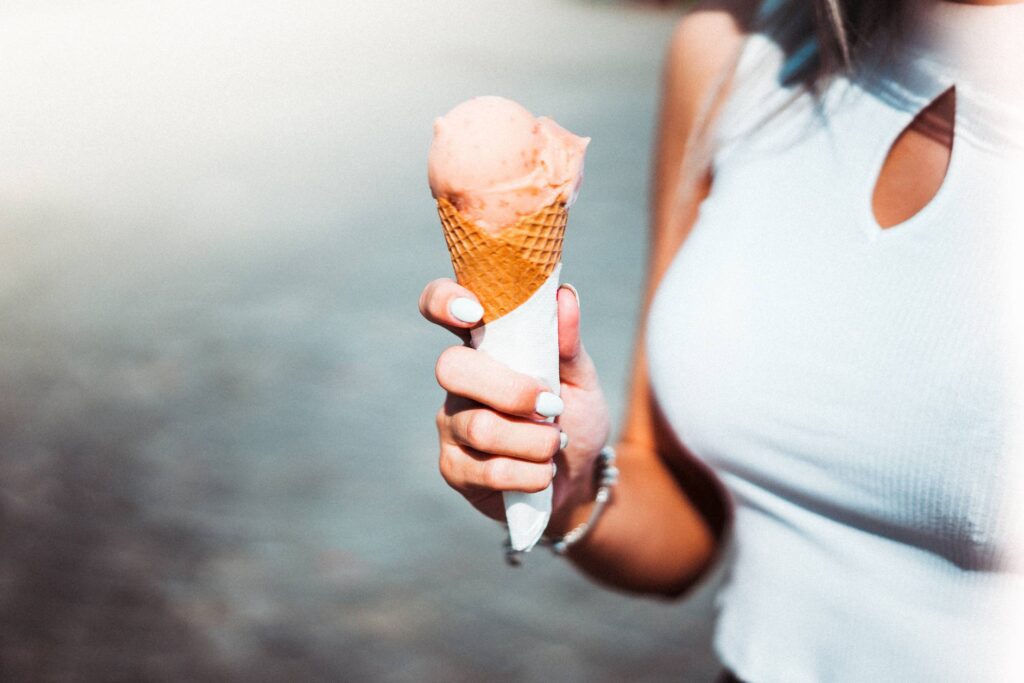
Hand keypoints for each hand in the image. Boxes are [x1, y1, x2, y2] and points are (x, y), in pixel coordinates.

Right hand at [419, 278, 611, 522]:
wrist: (578, 478)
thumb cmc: (573, 417)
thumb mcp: (580, 378)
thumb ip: (568, 342)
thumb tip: (564, 295)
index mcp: (483, 345)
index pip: (439, 306)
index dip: (443, 301)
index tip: (474, 311)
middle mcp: (458, 381)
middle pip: (451, 368)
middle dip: (510, 390)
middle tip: (551, 406)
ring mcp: (451, 424)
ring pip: (480, 427)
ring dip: (535, 441)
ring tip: (556, 444)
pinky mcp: (454, 469)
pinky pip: (489, 472)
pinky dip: (530, 474)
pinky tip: (543, 472)